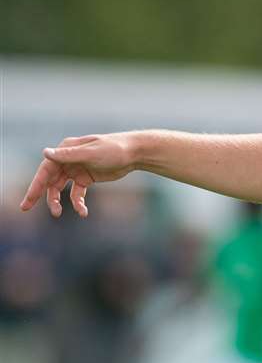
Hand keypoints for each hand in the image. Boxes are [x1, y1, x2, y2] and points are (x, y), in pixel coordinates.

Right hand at [19, 133, 139, 217]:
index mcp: (65, 150)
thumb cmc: (114, 149)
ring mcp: (76, 169)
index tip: (28, 199)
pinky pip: (77, 193)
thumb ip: (69, 155)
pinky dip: (77, 203)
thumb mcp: (91, 153)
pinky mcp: (86, 178)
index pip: (45, 169)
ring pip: (60, 188)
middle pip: (48, 179)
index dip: (35, 184)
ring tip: (57, 213)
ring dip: (57, 201)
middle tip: (26, 207)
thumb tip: (45, 153)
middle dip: (38, 194)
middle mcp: (67, 160)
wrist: (133, 154)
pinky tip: (82, 212)